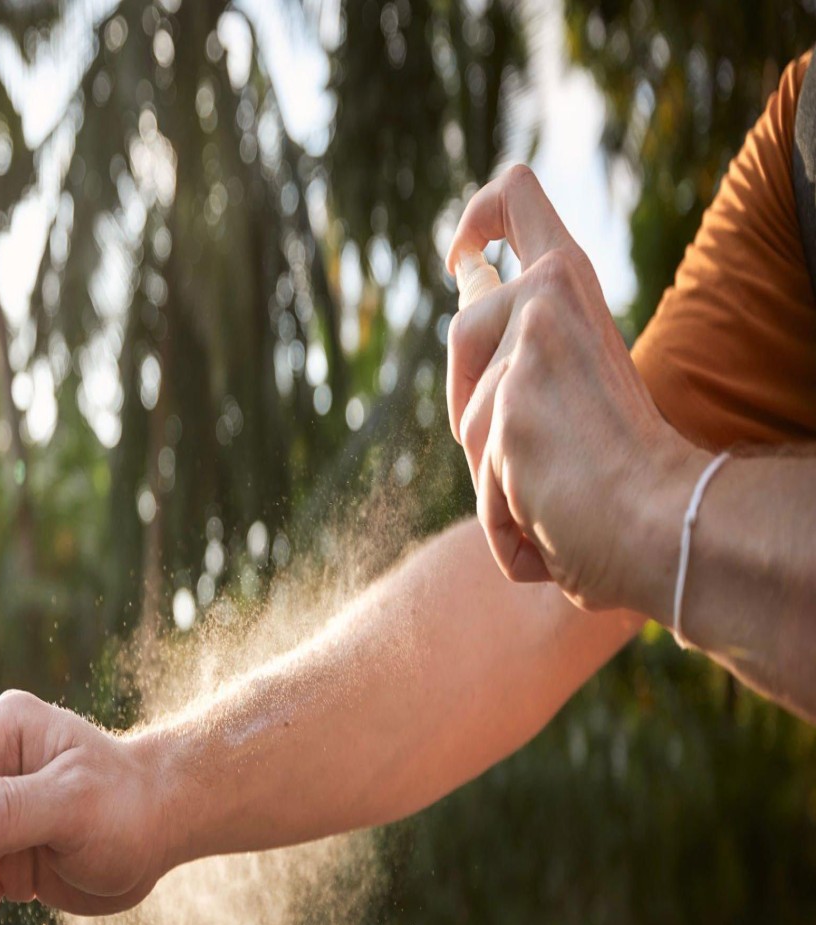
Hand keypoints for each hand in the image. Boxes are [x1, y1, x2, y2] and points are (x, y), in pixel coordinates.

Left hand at [445, 164, 700, 611]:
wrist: (669, 522)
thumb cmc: (625, 464)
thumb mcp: (574, 371)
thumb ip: (524, 327)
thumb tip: (469, 274)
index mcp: (572, 282)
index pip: (516, 197)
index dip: (476, 220)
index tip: (463, 256)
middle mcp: (547, 298)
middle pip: (461, 328)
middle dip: (473, 400)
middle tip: (540, 440)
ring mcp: (526, 350)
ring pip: (468, 420)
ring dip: (498, 472)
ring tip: (564, 484)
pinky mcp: (507, 408)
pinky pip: (481, 479)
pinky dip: (507, 519)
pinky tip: (556, 518)